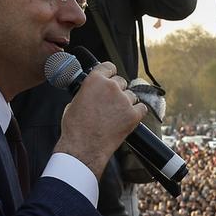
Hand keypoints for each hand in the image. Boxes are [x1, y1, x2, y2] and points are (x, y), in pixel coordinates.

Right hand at [55, 62, 146, 177]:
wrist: (83, 148)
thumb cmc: (75, 128)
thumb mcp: (73, 102)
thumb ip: (86, 92)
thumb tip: (90, 92)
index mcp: (95, 80)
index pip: (109, 67)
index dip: (109, 74)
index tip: (109, 79)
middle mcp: (112, 87)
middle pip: (121, 81)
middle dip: (117, 91)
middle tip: (110, 103)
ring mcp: (124, 101)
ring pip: (131, 95)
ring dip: (126, 102)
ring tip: (116, 115)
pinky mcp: (133, 115)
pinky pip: (142, 108)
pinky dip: (137, 112)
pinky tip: (128, 118)